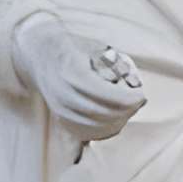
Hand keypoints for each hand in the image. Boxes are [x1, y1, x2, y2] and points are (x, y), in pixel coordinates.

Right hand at [12, 13, 146, 143]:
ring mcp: (61, 110)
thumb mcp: (95, 48)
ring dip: (119, 120)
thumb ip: (117, 65)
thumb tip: (136, 84)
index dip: (129, 99)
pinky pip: (88, 133)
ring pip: (97, 127)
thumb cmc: (73, 48)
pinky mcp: (61, 119)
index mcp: (74, 75)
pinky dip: (105, 129)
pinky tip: (116, 119)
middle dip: (127, 110)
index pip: (108, 96)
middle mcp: (64, 95)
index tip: (142, 95)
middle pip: (105, 114)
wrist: (40, 56)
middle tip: (139, 101)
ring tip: (129, 108)